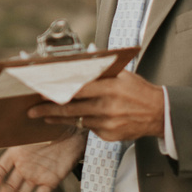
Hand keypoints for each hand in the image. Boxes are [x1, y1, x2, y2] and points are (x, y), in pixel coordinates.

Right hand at [0, 132, 85, 191]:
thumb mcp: (31, 131)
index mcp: (16, 154)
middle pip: (11, 183)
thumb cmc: (51, 129)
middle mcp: (24, 167)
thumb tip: (3, 128)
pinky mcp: (50, 181)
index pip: (1, 167)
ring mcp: (36, 175)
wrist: (73, 134)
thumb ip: (19, 135)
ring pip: (24, 191)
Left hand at [28, 70, 165, 141]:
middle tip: (32, 109)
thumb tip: (80, 55)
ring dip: (57, 118)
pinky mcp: (109, 135)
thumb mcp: (121, 74)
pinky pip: (88, 128)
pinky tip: (66, 120)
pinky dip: (77, 123)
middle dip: (48, 109)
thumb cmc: (138, 90)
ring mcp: (108, 123)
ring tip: (42, 115)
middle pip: (71, 108)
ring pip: (76, 120)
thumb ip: (99, 68)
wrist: (159, 114)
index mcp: (110, 87)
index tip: (40, 90)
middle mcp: (108, 106)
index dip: (56, 90)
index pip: (76, 88)